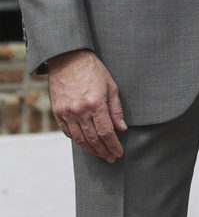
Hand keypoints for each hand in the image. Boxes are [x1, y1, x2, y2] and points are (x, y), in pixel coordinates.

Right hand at [47, 48, 126, 162]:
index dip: (113, 146)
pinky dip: (77, 140)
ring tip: (100, 154)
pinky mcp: (58, 111)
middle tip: (111, 158)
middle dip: (104, 151)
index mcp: (95, 104)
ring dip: (91, 149)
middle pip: (93, 139)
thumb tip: (121, 129)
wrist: (68, 58)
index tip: (118, 153)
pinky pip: (67, 132)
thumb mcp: (111, 86)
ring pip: (79, 139)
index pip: (106, 133)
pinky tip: (85, 143)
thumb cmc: (92, 70)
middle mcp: (80, 111)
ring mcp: (66, 112)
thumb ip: (116, 110)